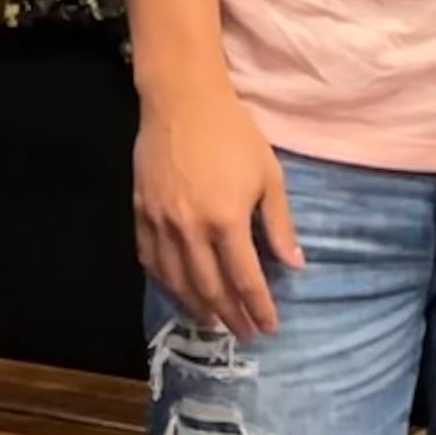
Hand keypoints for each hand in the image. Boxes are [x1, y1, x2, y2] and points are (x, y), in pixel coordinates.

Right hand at [134, 77, 303, 336]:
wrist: (182, 100)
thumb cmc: (233, 133)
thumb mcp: (268, 175)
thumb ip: (279, 224)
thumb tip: (294, 265)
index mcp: (227, 221)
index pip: (245, 280)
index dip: (258, 307)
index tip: (269, 326)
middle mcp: (191, 230)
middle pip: (211, 288)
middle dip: (230, 316)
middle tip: (244, 333)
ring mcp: (161, 223)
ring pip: (177, 281)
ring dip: (196, 308)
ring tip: (212, 322)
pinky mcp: (141, 212)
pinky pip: (150, 259)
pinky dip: (165, 282)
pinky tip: (177, 291)